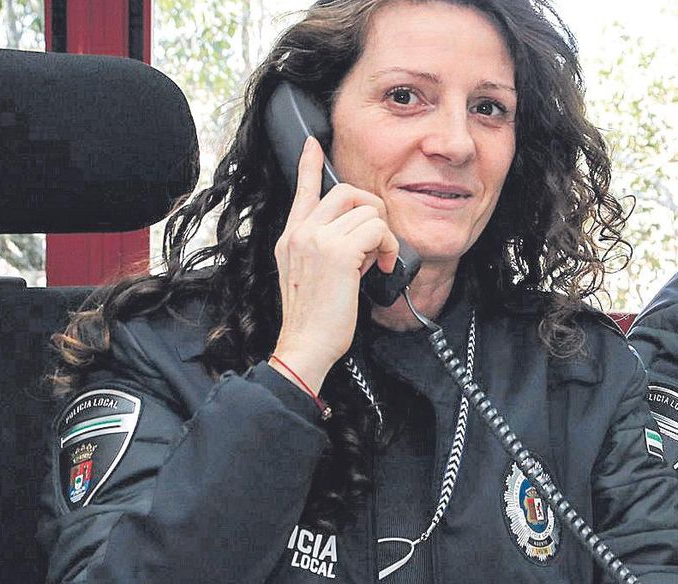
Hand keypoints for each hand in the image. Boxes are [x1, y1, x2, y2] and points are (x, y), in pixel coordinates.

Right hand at [271, 136, 399, 392]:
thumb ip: (328, 250)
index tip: (313, 145)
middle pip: (347, 192)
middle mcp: (300, 232)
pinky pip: (378, 229)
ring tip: (374, 263)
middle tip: (377, 243)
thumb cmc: (315, 320)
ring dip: (382, 236)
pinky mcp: (338, 251)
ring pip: (368, 210)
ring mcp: (316, 239)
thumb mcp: (312, 276)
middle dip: (372, 211)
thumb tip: (358, 238)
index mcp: (290, 237)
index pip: (301, 191)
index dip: (309, 165)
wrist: (305, 345)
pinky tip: (381, 267)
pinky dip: (388, 246)